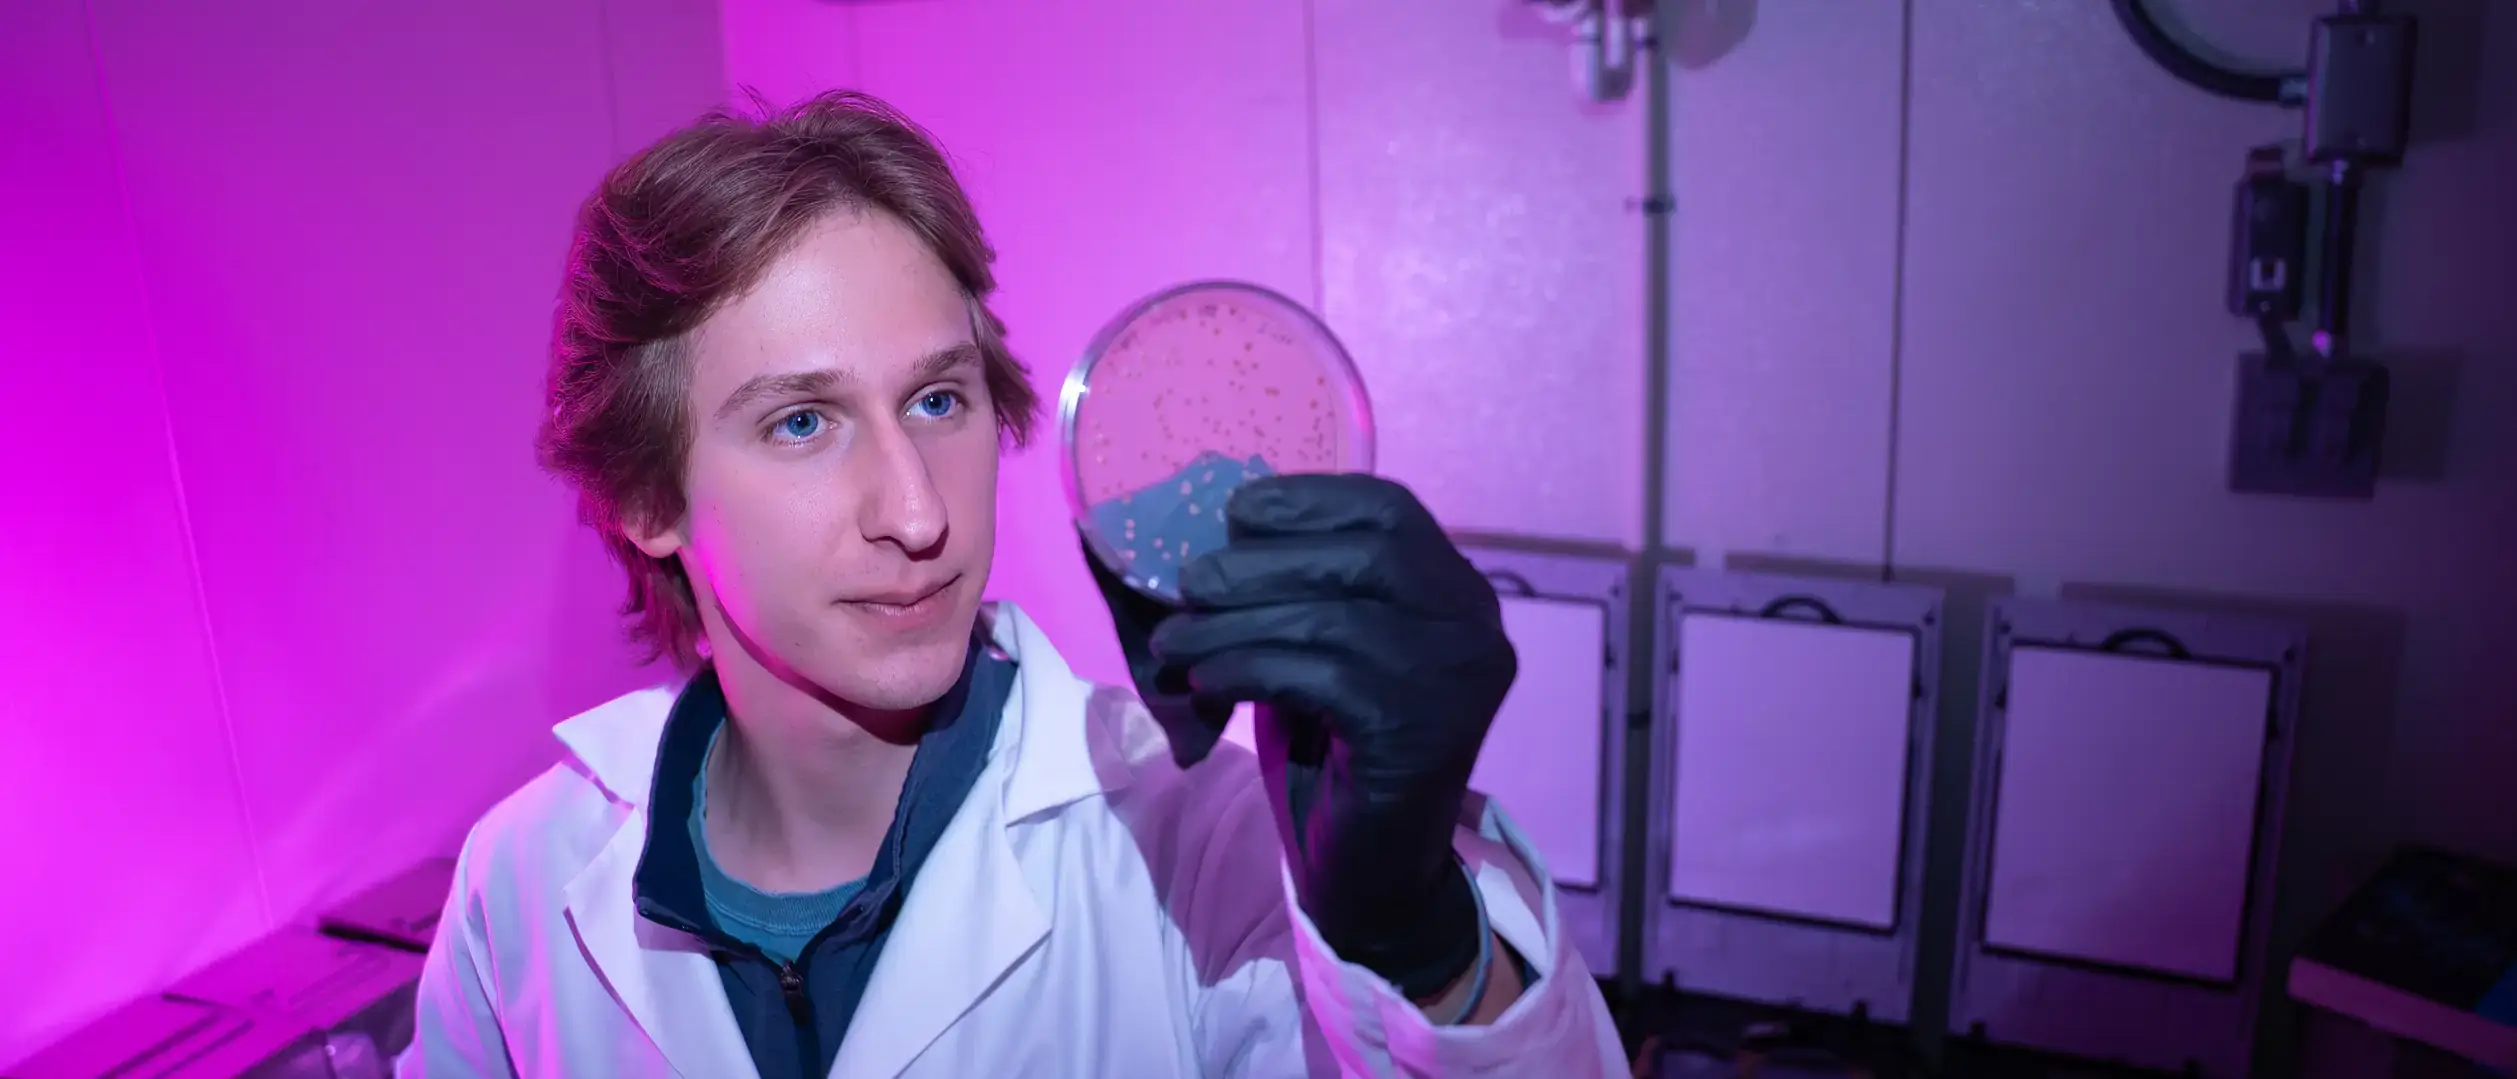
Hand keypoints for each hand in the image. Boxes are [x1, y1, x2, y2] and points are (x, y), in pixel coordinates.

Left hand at [1085, 473, 1517, 996]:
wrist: (1374, 873)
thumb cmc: (1338, 753)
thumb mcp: (1321, 651)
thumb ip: (1300, 593)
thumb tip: (1212, 537)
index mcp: (1459, 595)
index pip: (1392, 511)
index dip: (1311, 499)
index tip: (1238, 510)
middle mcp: (1474, 629)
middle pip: (1366, 555)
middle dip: (1263, 561)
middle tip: (1189, 580)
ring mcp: (1456, 681)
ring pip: (1333, 618)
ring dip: (1236, 621)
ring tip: (1176, 637)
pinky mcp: (1420, 733)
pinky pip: (1319, 676)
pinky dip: (1249, 668)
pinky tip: (1207, 680)